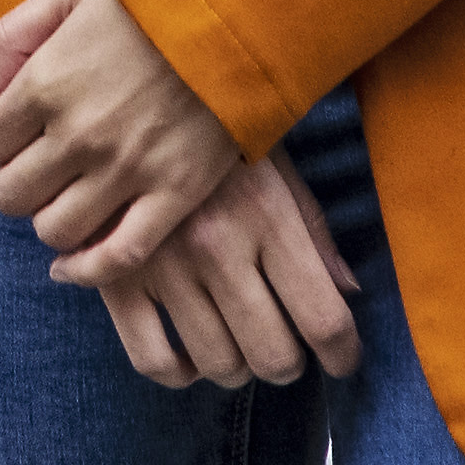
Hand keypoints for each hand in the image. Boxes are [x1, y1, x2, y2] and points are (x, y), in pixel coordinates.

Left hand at [0, 0, 250, 275]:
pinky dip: (88, 270)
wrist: (242, 6)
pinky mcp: (174, 194)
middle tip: (43, 166)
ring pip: (54, 231)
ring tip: (70, 196)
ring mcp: (126, 170)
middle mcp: (77, 134)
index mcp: (45, 81)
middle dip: (18, 182)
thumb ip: (14, 36)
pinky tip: (74, 263)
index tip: (15, 134)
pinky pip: (116, 256)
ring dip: (52, 219)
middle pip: (10, 196)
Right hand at [83, 154, 366, 394]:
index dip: (343, 354)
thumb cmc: (214, 134)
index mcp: (266, 216)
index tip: (342, 360)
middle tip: (287, 348)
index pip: (323, 318)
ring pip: (218, 365)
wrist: (126, 92)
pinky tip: (191, 353)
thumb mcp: (277, 165)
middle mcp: (216, 247)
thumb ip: (314, 231)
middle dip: (290, 364)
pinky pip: (153, 361)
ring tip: (240, 343)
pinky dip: (180, 372)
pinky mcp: (115, 278)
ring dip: (239, 367)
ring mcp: (162, 266)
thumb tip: (348, 293)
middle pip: (274, 355)